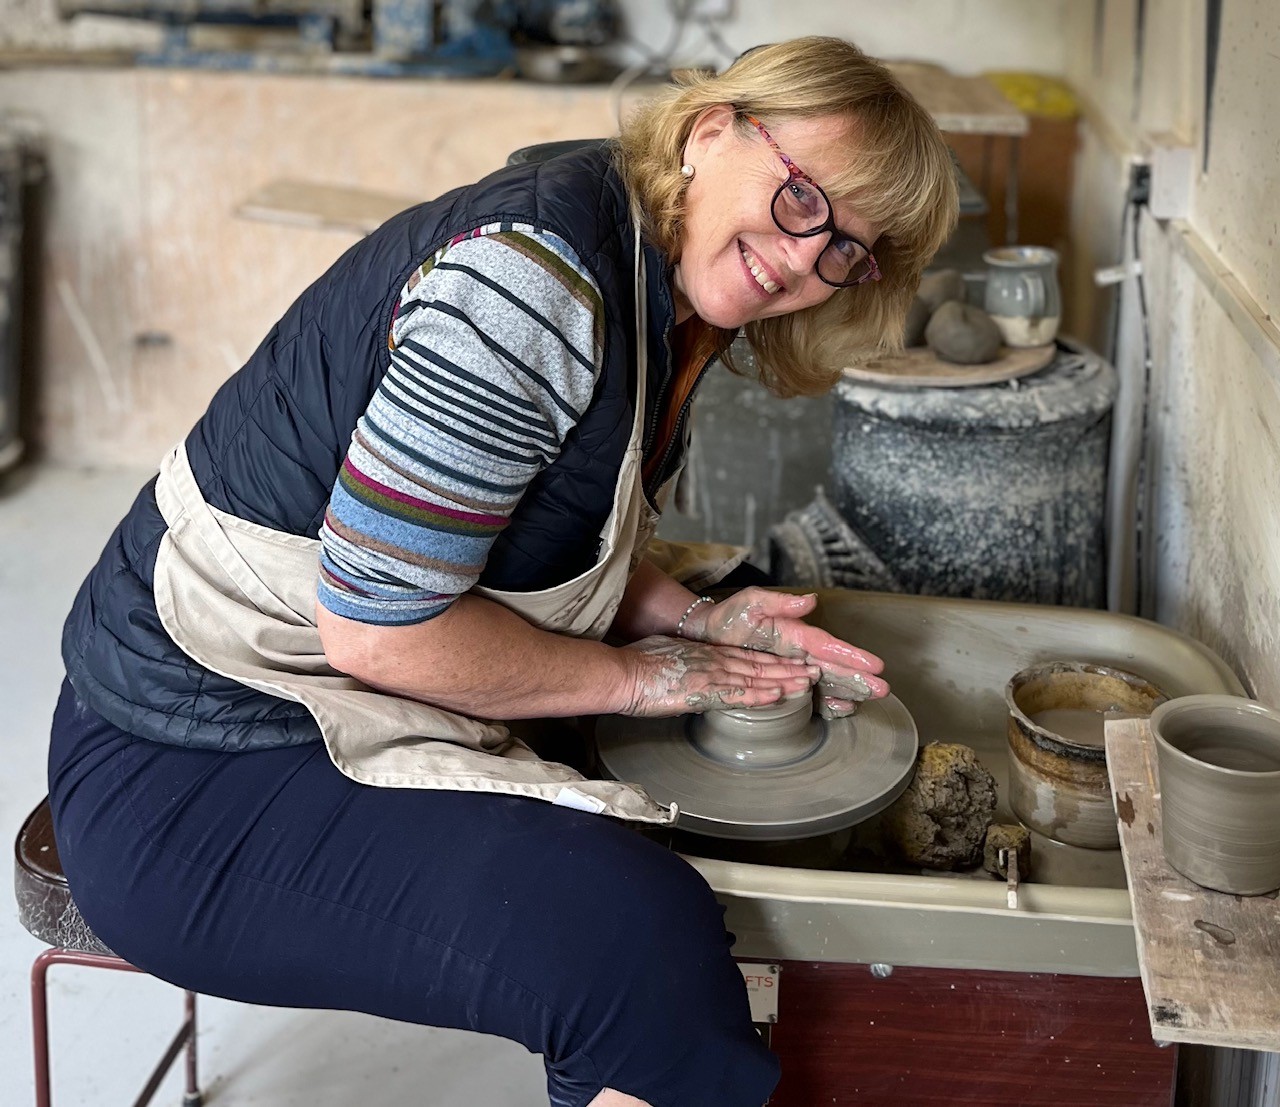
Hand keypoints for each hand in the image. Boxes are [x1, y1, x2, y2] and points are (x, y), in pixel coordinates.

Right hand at [618, 635, 819, 717]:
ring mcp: (712, 675)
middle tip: (814, 670)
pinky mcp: (705, 690)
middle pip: (759, 665)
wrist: (624, 673)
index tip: (792, 662)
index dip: (772, 660)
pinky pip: (739, 694)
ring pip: (756, 677)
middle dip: (788, 668)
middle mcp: (715, 661)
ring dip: (784, 680)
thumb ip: (687, 662)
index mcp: (707, 654)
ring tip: (808, 682)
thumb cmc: (639, 666)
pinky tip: (779, 696)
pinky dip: (760, 695)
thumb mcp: (669, 656)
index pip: (747, 657)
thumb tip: (692, 670)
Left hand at [684, 588, 888, 718]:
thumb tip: (810, 599)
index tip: (875, 664)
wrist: (706, 635)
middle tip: (882, 689)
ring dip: (846, 692)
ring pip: (826, 683)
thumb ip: (780, 602)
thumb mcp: (752, 601)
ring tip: (865, 701)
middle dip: (858, 677)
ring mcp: (792, 669)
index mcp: (794, 634)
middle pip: (833, 667)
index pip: (827, 645)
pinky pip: (807, 696)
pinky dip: (825, 703)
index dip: (851, 654)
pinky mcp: (781, 683)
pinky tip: (839, 709)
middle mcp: (798, 653)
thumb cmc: (730, 617)